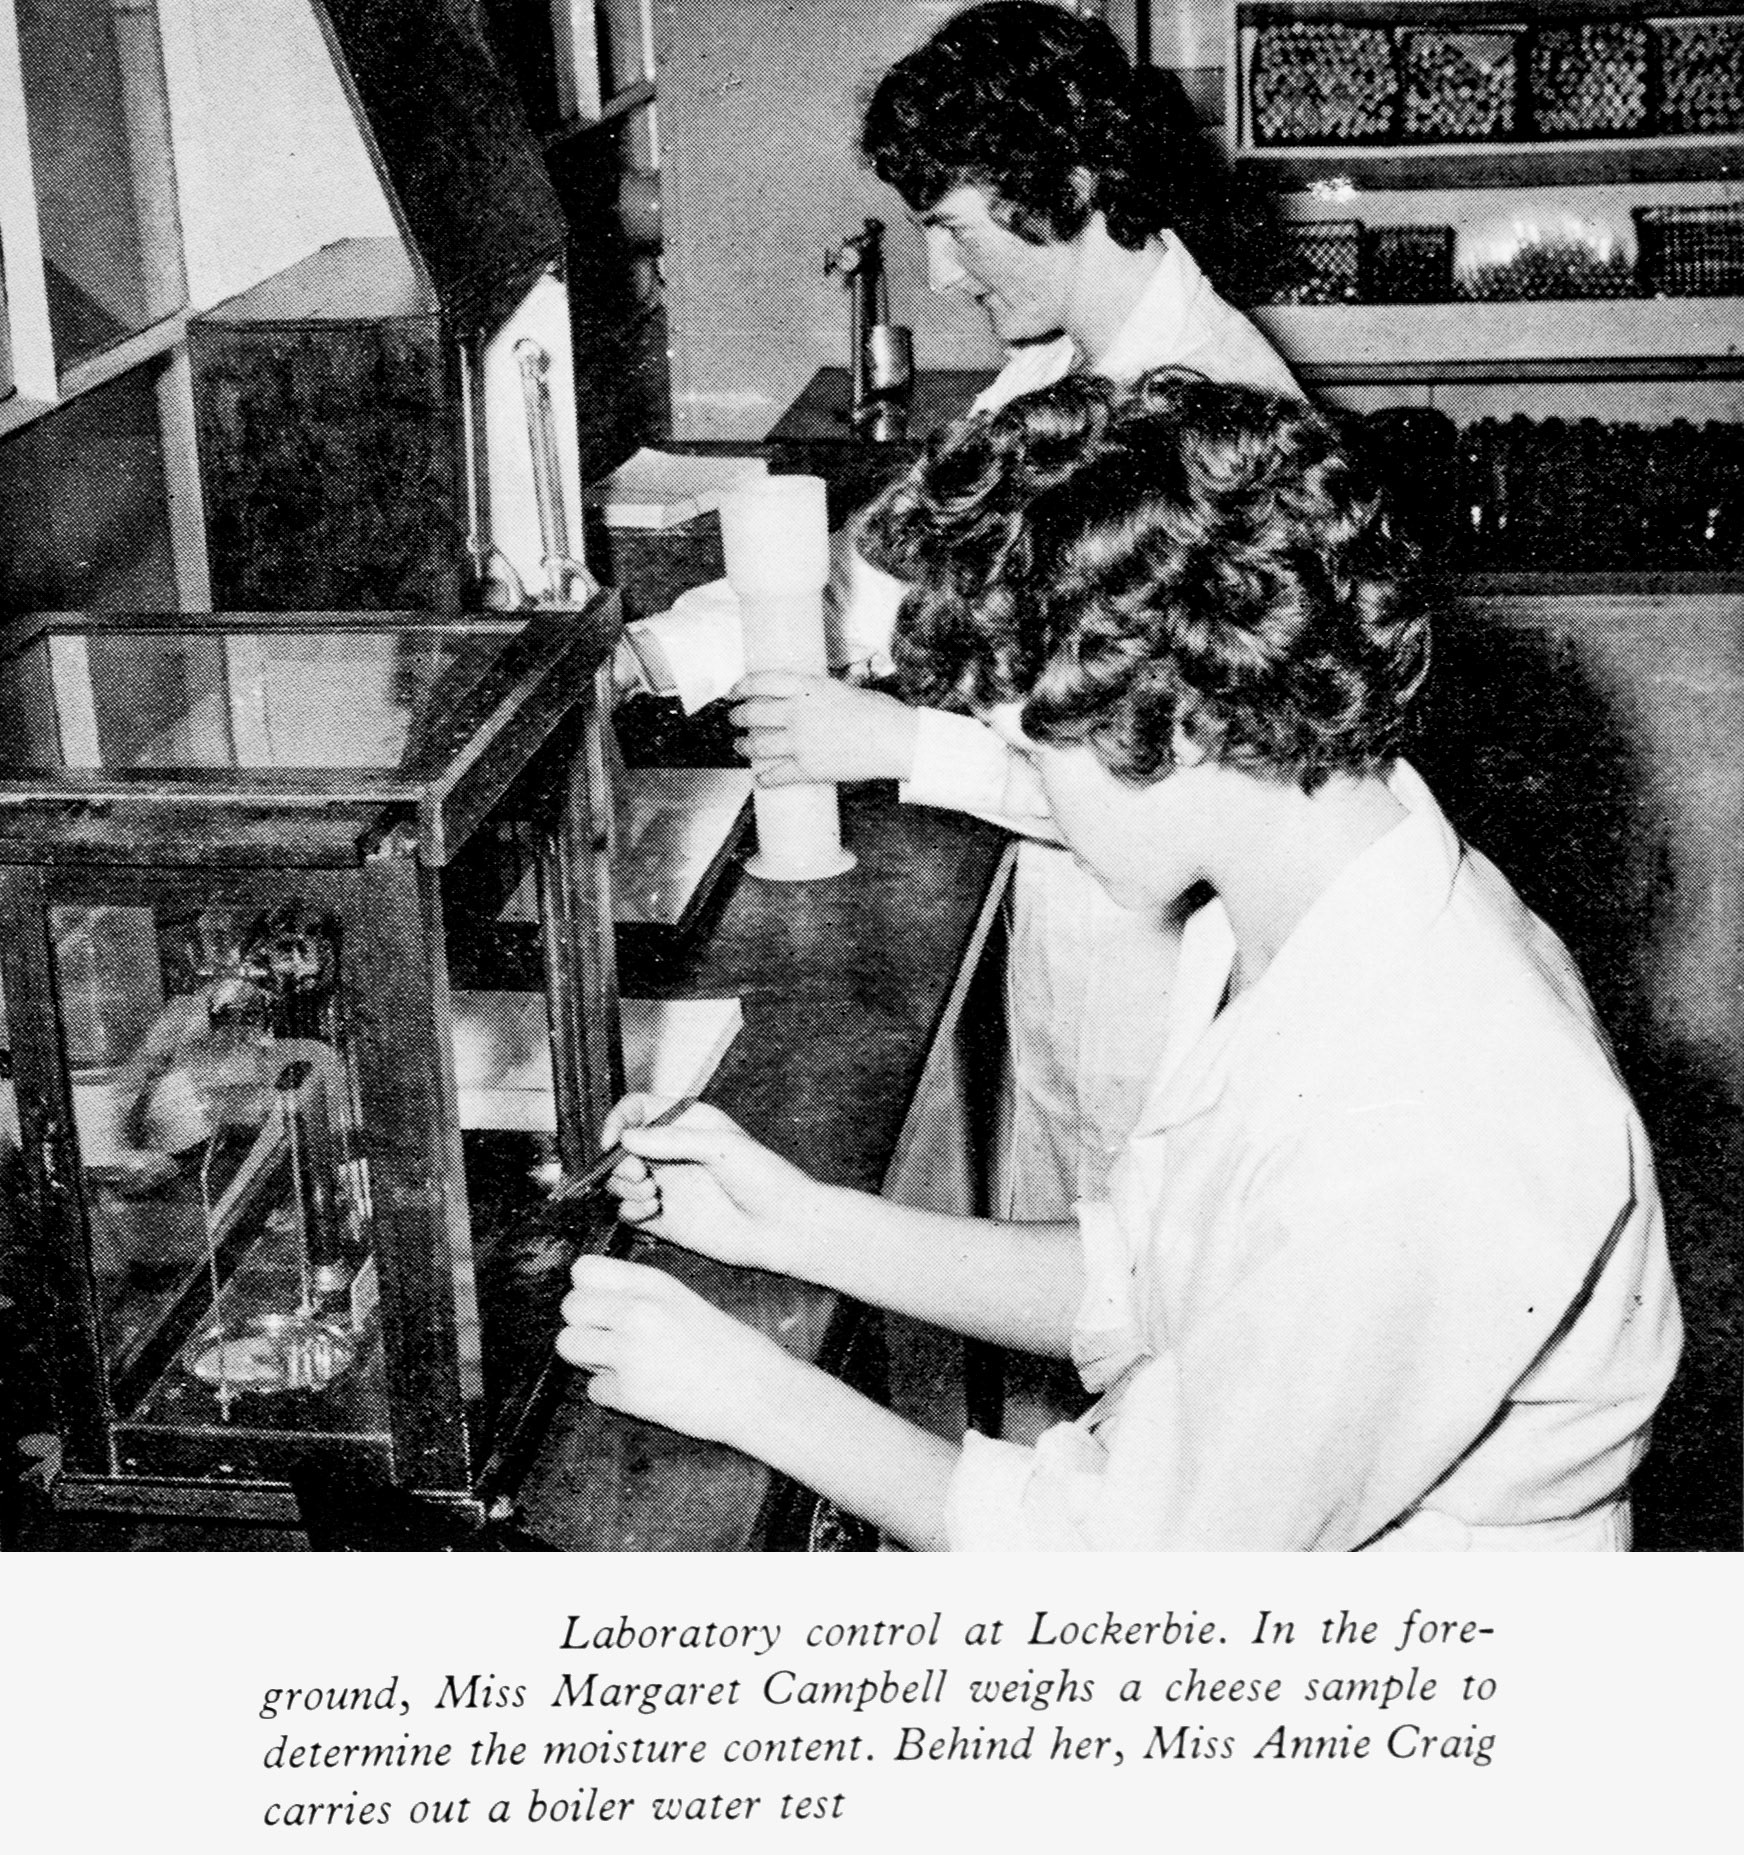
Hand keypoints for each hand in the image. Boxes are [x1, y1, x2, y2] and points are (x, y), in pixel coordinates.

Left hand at [556, 1255, 797, 1446]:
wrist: (758, 1392)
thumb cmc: (726, 1348)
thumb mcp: (683, 1301)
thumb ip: (637, 1295)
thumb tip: (589, 1302)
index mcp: (654, 1284)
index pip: (583, 1270)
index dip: (586, 1290)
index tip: (602, 1306)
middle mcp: (638, 1312)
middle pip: (569, 1308)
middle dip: (584, 1326)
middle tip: (611, 1341)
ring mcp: (630, 1352)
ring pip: (567, 1346)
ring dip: (589, 1359)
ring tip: (622, 1365)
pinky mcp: (629, 1393)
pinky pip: (592, 1389)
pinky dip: (613, 1394)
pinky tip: (644, 1391)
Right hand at [602, 1095, 823, 1271]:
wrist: (782, 1228)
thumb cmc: (766, 1179)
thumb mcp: (721, 1146)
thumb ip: (672, 1140)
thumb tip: (627, 1138)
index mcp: (687, 1124)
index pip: (637, 1110)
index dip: (618, 1121)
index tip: (613, 1140)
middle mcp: (672, 1153)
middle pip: (621, 1148)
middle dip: (618, 1161)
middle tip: (637, 1174)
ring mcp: (667, 1186)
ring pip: (620, 1181)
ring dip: (623, 1187)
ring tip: (650, 1194)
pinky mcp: (665, 1220)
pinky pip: (628, 1212)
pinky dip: (630, 1211)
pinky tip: (650, 1212)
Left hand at [728, 672, 918, 785]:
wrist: (895, 739)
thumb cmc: (879, 711)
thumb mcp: (843, 688)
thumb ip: (817, 692)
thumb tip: (803, 697)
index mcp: (807, 686)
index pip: (761, 681)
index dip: (741, 687)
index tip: (733, 692)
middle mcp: (798, 712)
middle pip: (753, 714)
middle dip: (738, 718)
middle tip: (735, 720)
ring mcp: (800, 742)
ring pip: (757, 745)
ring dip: (744, 747)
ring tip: (741, 747)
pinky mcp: (808, 768)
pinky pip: (776, 775)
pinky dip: (764, 778)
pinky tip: (759, 779)